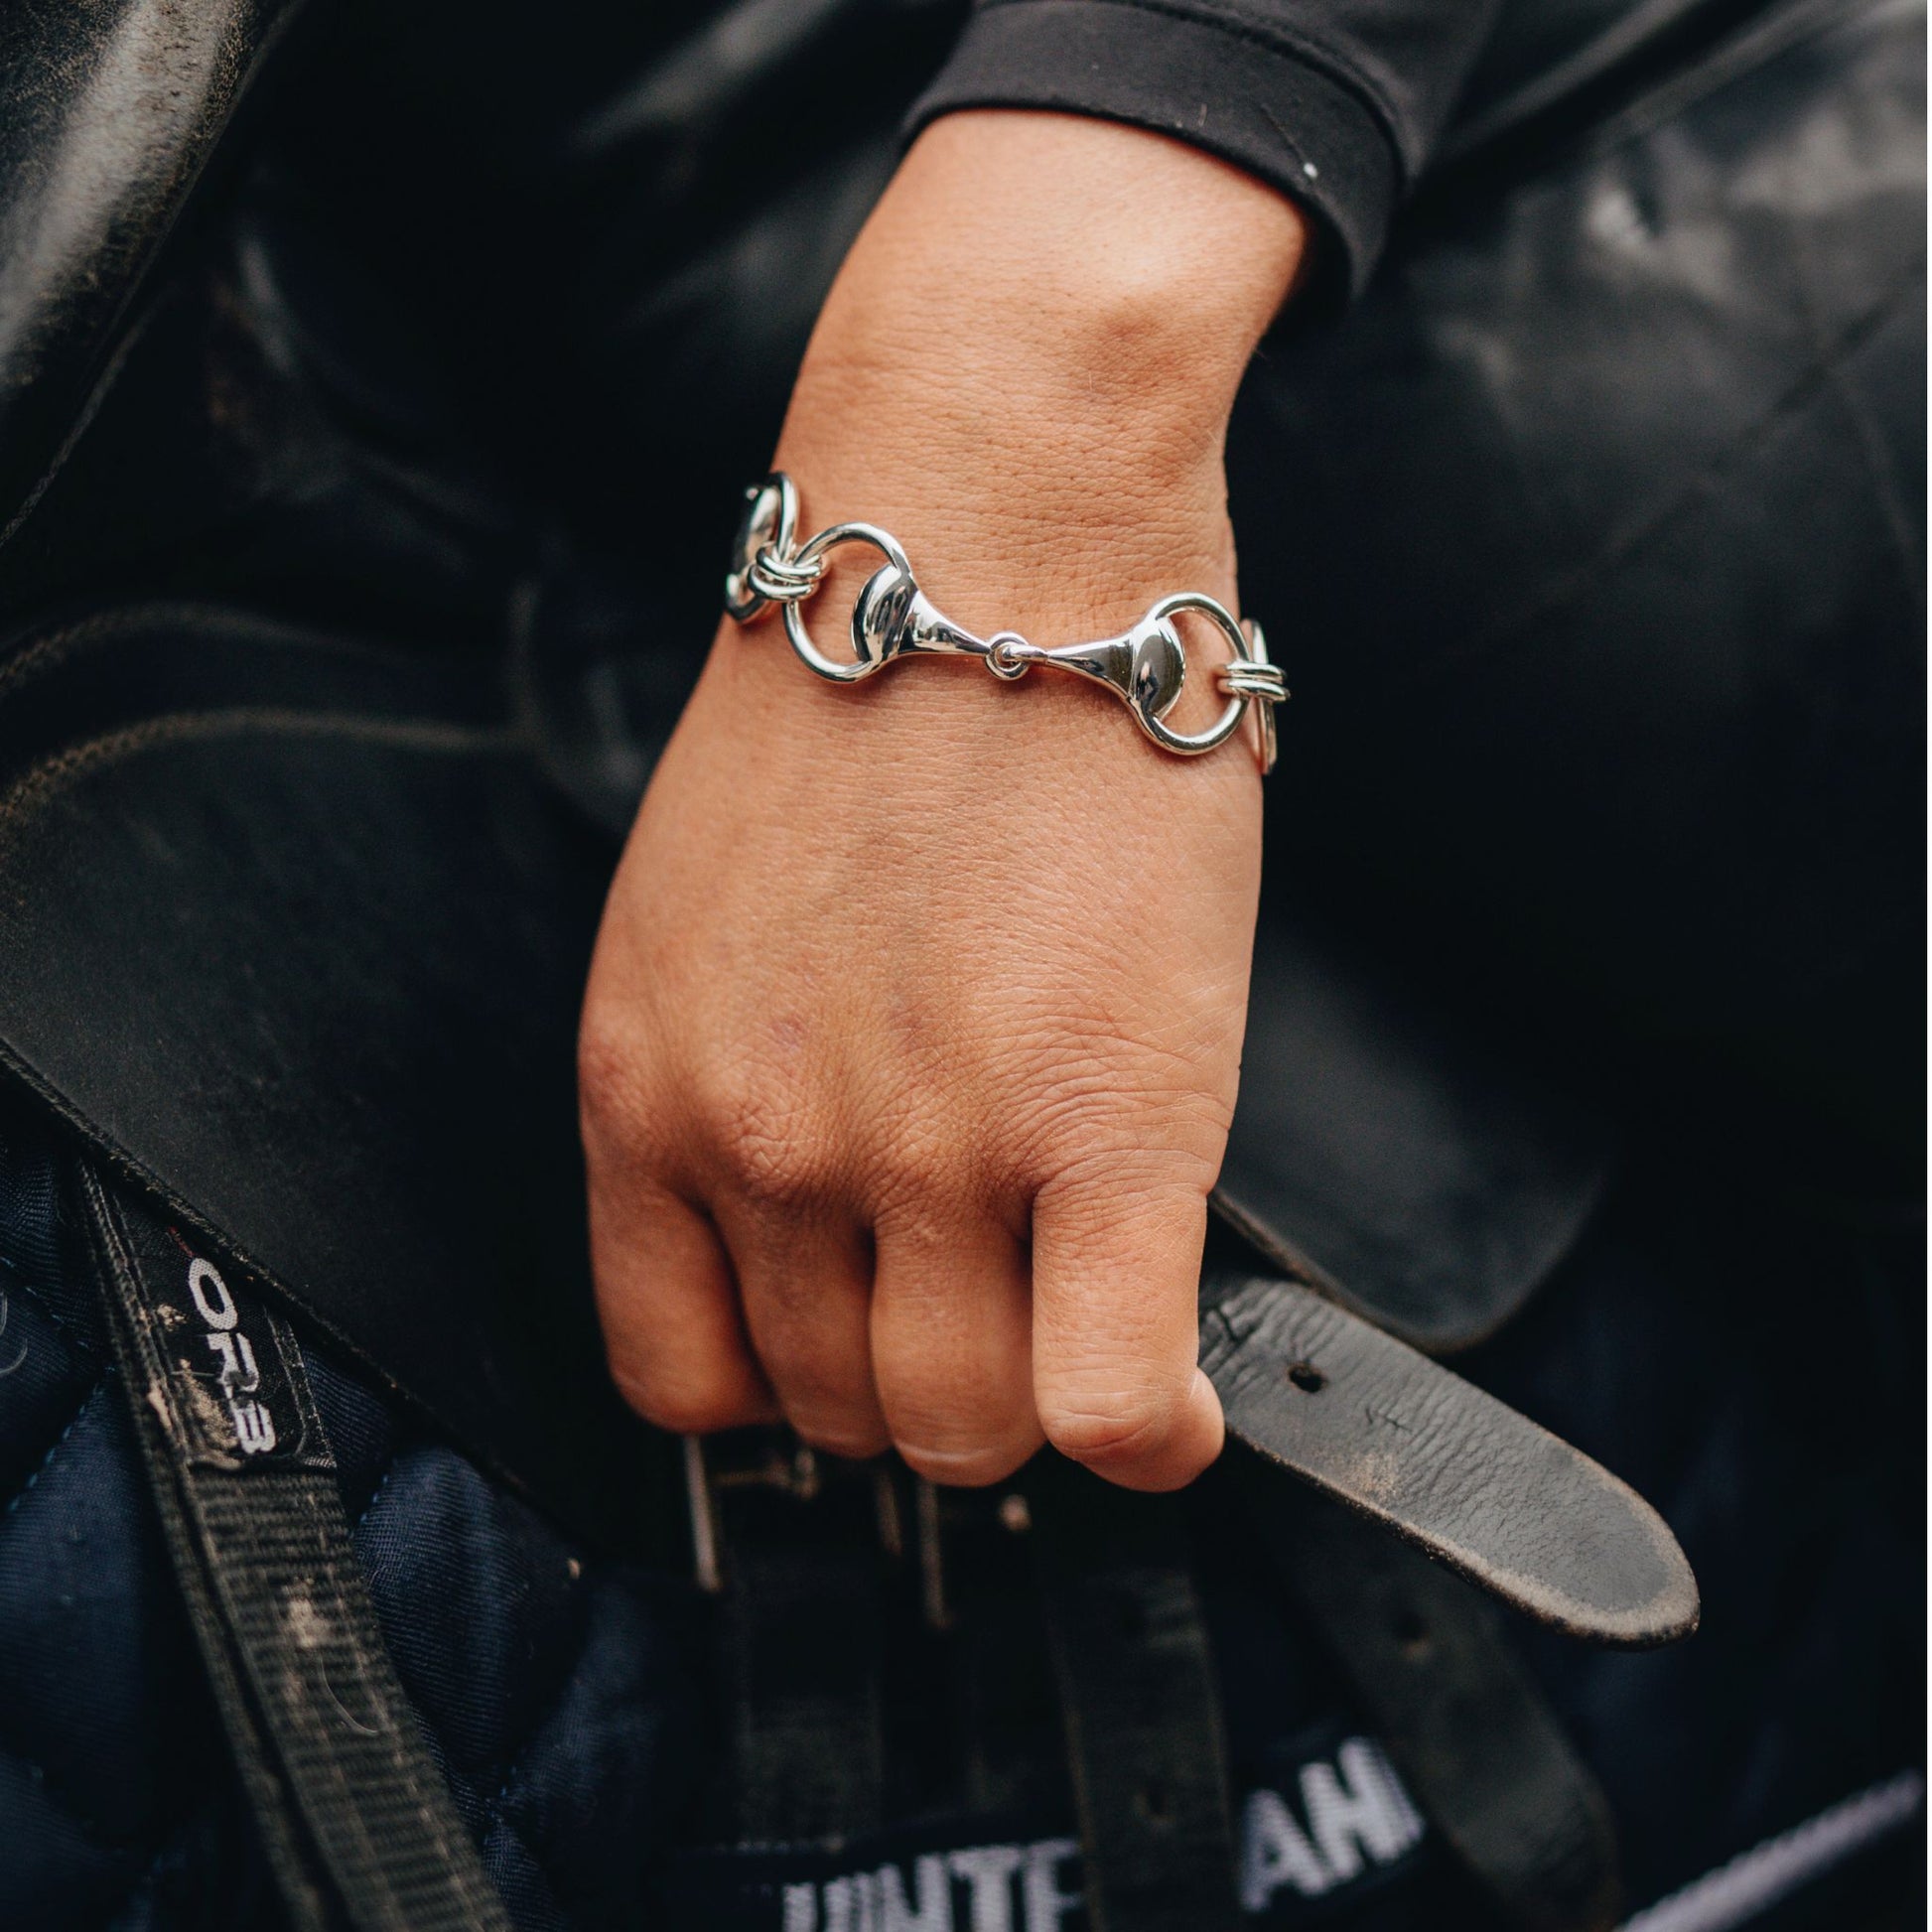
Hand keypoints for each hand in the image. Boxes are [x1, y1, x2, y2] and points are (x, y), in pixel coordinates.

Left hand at [580, 112, 1305, 1490]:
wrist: (993, 533)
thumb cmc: (871, 695)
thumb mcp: (705, 912)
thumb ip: (729, 1090)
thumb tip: (824, 1237)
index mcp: (650, 1090)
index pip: (678, 1380)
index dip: (785, 1398)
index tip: (859, 1355)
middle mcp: (770, 1142)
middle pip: (845, 1417)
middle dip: (923, 1386)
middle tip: (998, 1305)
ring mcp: (934, 1149)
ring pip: (974, 1432)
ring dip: (1036, 1403)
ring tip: (1085, 1315)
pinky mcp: (1108, 1129)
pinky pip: (1116, 1399)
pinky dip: (1156, 1436)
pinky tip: (1179, 1401)